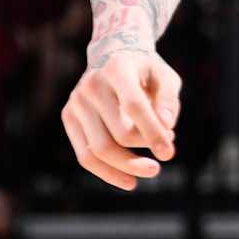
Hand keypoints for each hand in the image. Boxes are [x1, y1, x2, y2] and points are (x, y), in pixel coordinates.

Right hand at [61, 46, 182, 190]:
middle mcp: (91, 84)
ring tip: (152, 170)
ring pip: (100, 150)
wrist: (112, 57)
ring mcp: (76, 102)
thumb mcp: (166, 77)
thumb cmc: (145, 72)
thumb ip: (169, 101)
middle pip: (118, 133)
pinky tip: (129, 181)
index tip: (169, 154)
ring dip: (128, 167)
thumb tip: (167, 128)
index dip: (153, 133)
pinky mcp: (68, 117)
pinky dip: (108, 173)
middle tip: (167, 155)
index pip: (135, 106)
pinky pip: (85, 156)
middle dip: (145, 148)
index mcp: (117, 68)